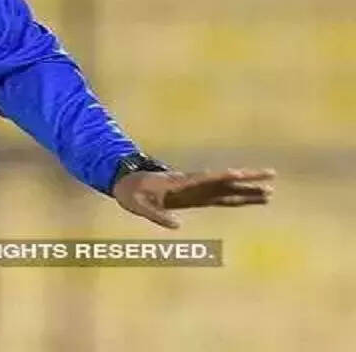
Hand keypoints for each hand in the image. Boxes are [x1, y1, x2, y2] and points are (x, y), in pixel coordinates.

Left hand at [113, 168, 275, 228]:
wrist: (127, 184)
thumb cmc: (132, 193)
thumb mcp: (140, 206)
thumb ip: (156, 216)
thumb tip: (177, 226)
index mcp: (180, 182)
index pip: (206, 179)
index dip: (222, 176)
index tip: (238, 173)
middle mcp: (194, 184)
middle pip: (225, 181)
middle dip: (247, 179)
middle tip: (272, 176)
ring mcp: (197, 190)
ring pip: (228, 190)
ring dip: (248, 190)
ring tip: (270, 192)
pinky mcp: (197, 197)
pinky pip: (222, 198)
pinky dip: (238, 198)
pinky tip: (252, 200)